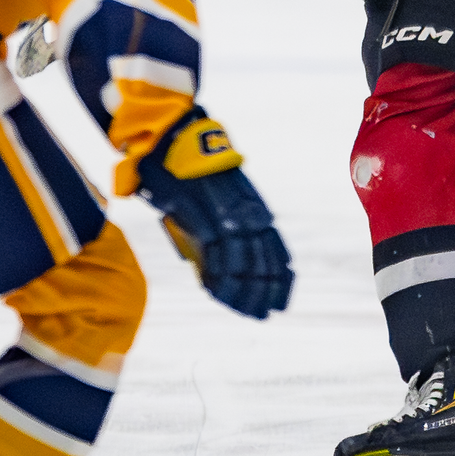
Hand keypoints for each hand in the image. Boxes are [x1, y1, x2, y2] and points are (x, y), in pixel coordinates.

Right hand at [132, 110, 293, 319]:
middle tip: (261, 316)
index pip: (278, 253)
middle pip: (265, 263)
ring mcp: (227, 215)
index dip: (280, 282)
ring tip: (242, 310)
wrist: (174, 139)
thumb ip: (226, 229)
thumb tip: (222, 266)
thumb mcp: (221, 199)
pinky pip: (216, 254)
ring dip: (243, 291)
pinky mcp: (203, 216)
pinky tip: (218, 293)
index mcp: (256, 209)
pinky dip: (218, 277)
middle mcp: (249, 213)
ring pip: (244, 262)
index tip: (278, 305)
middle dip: (263, 293)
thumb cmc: (194, 173)